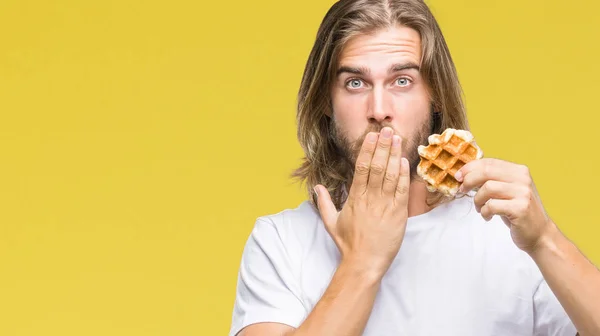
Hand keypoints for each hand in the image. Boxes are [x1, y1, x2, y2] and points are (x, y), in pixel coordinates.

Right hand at [314, 127, 410, 278]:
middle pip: (378, 166)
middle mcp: (370, 198)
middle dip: (383, 146)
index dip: (367, 149)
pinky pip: (402, 190)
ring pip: (391, 175)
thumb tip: (316, 187)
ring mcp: (385, 205)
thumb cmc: (348, 243)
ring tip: (398, 139)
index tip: (372, 135)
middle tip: (388, 130)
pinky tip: (404, 161)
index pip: (362, 167)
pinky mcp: (398, 214)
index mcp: (355, 197)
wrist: (365, 262)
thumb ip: (324, 202)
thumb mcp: (331, 222)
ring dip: (395, 155)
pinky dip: (403, 175)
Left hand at [455, 158, 553, 253]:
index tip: (458, 177)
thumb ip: (492, 179)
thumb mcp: (506, 190)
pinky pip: (492, 205)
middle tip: (462, 191)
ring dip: (477, 200)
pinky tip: (488, 217)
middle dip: (469, 181)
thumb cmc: (517, 211)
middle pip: (486, 172)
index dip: (470, 168)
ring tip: (480, 208)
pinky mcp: (520, 208)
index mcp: (519, 170)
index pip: (489, 162)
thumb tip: (464, 174)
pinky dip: (485, 212)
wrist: (539, 233)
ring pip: (487, 188)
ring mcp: (523, 193)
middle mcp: (523, 178)